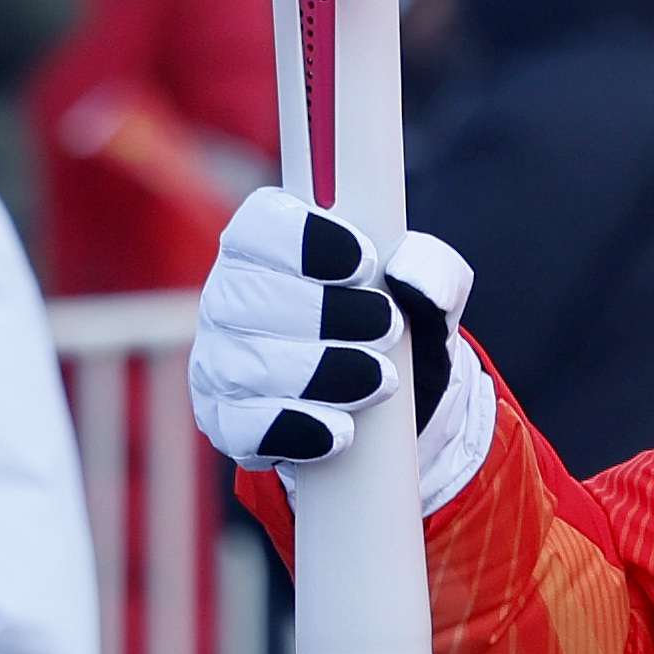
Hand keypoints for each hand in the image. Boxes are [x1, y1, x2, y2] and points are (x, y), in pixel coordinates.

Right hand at [192, 188, 468, 472]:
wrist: (397, 406)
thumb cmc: (397, 320)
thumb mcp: (430, 287)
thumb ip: (432, 268)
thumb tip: (412, 280)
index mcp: (269, 243)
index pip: (260, 224)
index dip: (305, 240)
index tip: (365, 263)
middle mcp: (230, 296)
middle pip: (248, 296)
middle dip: (324, 314)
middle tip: (387, 326)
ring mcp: (221, 361)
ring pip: (247, 366)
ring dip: (319, 374)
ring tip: (381, 380)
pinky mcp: (226, 421)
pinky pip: (242, 427)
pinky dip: (295, 429)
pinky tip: (339, 430)